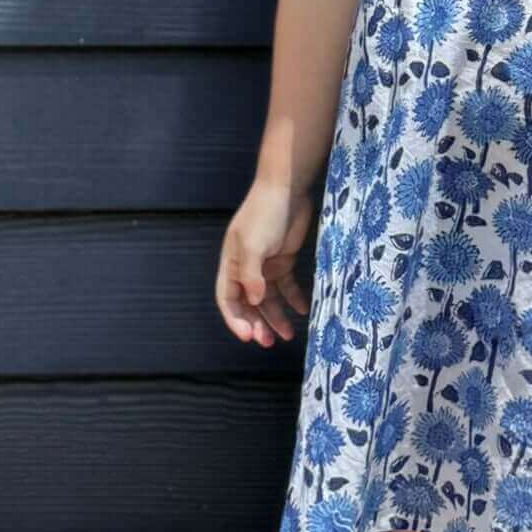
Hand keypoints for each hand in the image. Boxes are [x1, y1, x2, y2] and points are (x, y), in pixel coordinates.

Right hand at [215, 180, 314, 345]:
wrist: (287, 189)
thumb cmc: (265, 214)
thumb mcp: (254, 244)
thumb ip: (251, 274)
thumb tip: (254, 301)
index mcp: (231, 264)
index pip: (228, 299)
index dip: (236, 320)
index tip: (248, 337)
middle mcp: (246, 268)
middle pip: (249, 304)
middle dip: (257, 324)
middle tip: (269, 342)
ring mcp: (265, 264)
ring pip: (269, 299)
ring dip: (276, 317)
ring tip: (288, 335)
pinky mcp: (284, 259)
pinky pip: (287, 286)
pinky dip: (294, 299)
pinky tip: (303, 311)